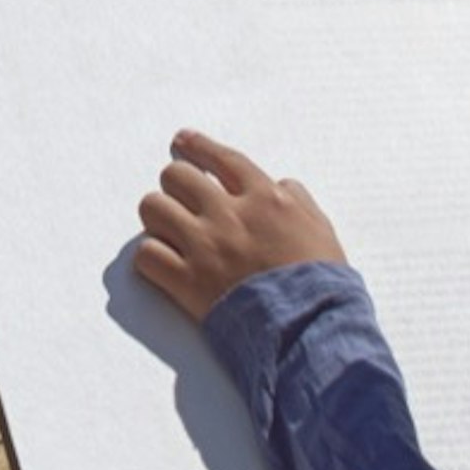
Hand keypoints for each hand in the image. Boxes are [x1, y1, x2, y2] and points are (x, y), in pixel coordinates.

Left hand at [132, 130, 344, 324]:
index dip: (198, 147)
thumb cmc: (323, 284)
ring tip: (168, 231)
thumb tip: (280, 185)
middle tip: (179, 201)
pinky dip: (151, 257)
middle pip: (177, 176)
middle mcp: (229, 215)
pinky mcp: (186, 282)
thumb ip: (298, 201)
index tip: (182, 140)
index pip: (222, 159)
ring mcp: (205, 247)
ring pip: (153, 208)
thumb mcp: (322, 230)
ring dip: (158, 218)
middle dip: (176, 186)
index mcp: (265, 198)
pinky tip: (163, 263)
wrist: (311, 328)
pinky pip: (146, 255)